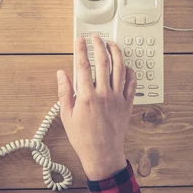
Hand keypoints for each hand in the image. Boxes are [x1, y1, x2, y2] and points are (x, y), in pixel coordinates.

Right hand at [56, 35, 136, 180]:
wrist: (102, 154)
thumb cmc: (83, 138)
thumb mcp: (66, 115)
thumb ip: (64, 92)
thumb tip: (61, 74)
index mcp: (86, 96)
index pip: (83, 65)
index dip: (80, 49)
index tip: (79, 40)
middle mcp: (103, 94)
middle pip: (103, 62)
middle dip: (99, 46)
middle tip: (96, 38)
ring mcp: (117, 99)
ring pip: (119, 69)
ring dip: (116, 53)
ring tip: (112, 44)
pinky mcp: (127, 105)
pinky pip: (131, 83)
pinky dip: (129, 71)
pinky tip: (126, 66)